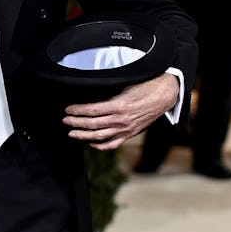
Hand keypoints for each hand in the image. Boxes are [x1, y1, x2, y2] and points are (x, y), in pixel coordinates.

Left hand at [63, 73, 180, 148]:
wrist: (165, 95)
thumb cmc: (146, 87)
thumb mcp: (126, 86)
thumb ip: (110, 94)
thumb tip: (92, 95)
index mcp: (119, 105)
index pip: (92, 110)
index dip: (77, 110)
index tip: (68, 109)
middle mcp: (121, 119)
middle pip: (92, 124)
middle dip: (76, 122)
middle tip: (65, 120)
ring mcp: (125, 129)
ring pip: (99, 136)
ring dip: (83, 135)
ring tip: (72, 133)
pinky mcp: (130, 134)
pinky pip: (112, 144)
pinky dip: (100, 146)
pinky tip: (90, 143)